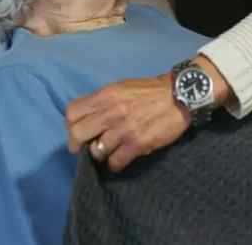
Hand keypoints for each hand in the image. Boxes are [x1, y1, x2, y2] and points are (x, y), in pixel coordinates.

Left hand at [65, 73, 188, 172]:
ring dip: (100, 154)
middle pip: (78, 134)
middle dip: (78, 144)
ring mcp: (124, 129)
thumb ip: (102, 102)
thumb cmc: (149, 92)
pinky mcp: (138, 144)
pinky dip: (115, 164)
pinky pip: (115, 162)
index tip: (77, 132)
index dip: (71, 125)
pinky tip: (121, 159)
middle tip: (86, 148)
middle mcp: (111, 112)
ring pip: (96, 151)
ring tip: (109, 151)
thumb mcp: (121, 88)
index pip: (72, 112)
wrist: (180, 96)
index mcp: (106, 95)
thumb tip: (86, 119)